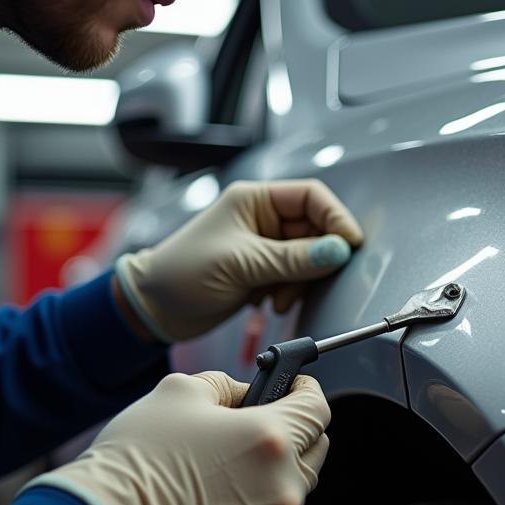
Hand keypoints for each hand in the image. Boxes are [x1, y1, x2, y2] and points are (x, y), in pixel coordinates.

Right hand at [21, 371, 329, 504]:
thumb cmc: (138, 459)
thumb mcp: (179, 392)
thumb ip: (226, 386)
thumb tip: (246, 395)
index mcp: (271, 437)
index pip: (317, 408)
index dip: (305, 391)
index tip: (294, 387)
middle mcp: (284, 486)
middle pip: (314, 451)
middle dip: (294, 434)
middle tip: (258, 429)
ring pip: (291, 493)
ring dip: (271, 479)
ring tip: (223, 476)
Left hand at [114, 180, 363, 342]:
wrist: (155, 307)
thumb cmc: (184, 274)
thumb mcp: (243, 264)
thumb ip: (294, 258)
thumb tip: (339, 251)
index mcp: (255, 200)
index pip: (312, 197)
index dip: (336, 219)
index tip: (349, 245)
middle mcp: (263, 218)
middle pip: (316, 228)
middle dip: (318, 258)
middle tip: (314, 279)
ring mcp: (265, 245)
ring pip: (310, 256)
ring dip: (304, 280)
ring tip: (280, 298)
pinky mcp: (264, 270)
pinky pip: (297, 276)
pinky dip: (292, 291)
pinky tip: (272, 303)